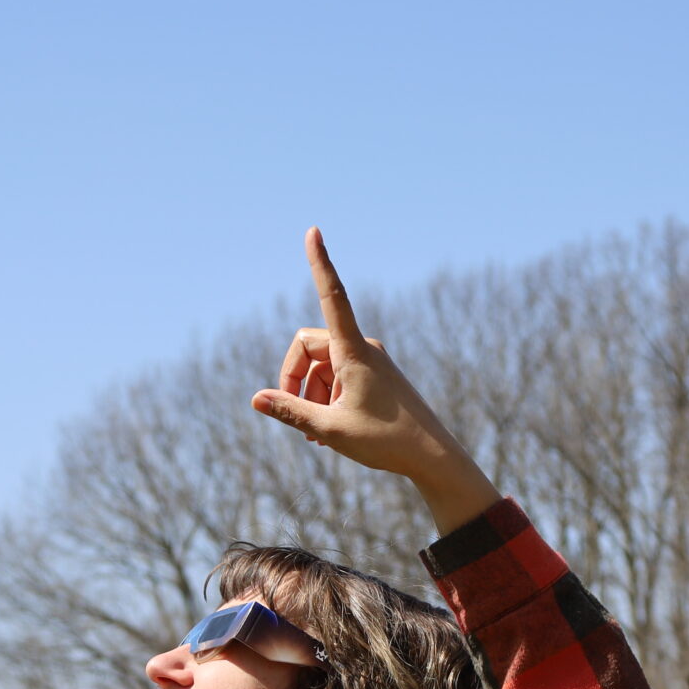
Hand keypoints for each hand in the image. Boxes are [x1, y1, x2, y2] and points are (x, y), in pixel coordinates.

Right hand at [250, 227, 502, 533]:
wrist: (432, 457)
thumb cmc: (384, 442)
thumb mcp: (329, 430)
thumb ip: (290, 411)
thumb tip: (256, 398)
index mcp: (353, 351)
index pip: (331, 296)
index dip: (320, 263)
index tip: (314, 231)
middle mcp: (361, 348)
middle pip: (307, 347)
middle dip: (295, 379)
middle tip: (297, 417)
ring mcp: (368, 361)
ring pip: (320, 367)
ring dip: (310, 396)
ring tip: (318, 433)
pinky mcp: (373, 376)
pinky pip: (336, 377)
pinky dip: (325, 399)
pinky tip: (326, 431)